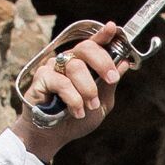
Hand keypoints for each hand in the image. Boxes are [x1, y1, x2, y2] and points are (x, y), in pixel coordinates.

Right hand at [15, 30, 126, 156]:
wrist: (55, 137)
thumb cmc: (76, 119)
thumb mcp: (101, 104)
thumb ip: (110, 85)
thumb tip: (124, 64)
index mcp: (85, 64)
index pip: (94, 43)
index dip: (103, 34)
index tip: (112, 28)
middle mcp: (69, 61)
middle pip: (86, 48)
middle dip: (103, 63)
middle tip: (111, 79)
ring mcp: (54, 67)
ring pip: (76, 66)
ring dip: (88, 89)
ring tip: (89, 106)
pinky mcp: (41, 78)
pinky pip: (61, 82)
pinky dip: (73, 99)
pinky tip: (76, 111)